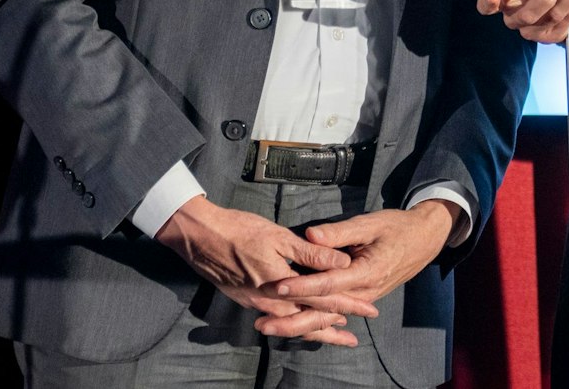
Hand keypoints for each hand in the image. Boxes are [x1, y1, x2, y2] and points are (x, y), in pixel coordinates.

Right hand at [154, 196, 375, 345]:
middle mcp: (270, 302)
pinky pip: (276, 318)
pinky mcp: (246, 300)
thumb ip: (311, 254)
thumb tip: (342, 263)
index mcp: (283, 286)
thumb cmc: (240, 231)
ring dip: (314, 331)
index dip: (349, 306)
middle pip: (309, 321)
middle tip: (354, 338)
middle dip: (333, 329)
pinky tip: (299, 322)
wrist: (199, 237)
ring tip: (333, 336)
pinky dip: (293, 324)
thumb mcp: (279, 237)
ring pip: (292, 324)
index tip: (369, 311)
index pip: (324, 301)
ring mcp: (256, 304)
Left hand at [267, 201, 456, 333]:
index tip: (278, 287)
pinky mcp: (361, 298)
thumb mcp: (370, 223)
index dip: (303, 286)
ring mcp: (363, 298)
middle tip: (263, 322)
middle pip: (324, 311)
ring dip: (298, 324)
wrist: (424, 239)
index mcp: (367, 272)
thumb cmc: (397, 227)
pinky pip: (335, 314)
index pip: (328, 283)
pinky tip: (294, 328)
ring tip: (270, 326)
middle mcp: (365, 291)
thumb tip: (311, 236)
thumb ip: (339, 233)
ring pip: (328, 317)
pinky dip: (315, 323)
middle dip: (292, 319)